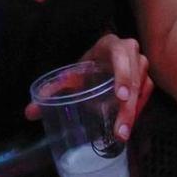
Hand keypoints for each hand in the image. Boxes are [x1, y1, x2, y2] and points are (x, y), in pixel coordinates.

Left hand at [23, 33, 154, 141]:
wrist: (100, 64)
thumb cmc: (86, 69)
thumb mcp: (69, 76)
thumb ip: (51, 91)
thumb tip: (29, 112)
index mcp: (111, 45)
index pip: (121, 55)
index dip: (123, 75)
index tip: (120, 97)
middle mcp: (131, 52)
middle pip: (135, 76)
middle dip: (129, 105)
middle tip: (120, 129)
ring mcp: (141, 65)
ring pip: (144, 86)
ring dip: (135, 110)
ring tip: (123, 132)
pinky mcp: (146, 79)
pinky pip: (147, 94)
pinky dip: (140, 109)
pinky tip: (129, 124)